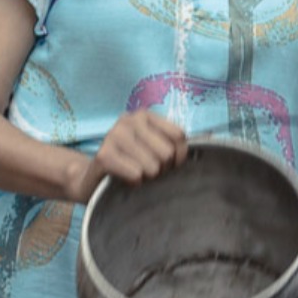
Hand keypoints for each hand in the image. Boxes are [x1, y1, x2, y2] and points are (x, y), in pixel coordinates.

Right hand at [67, 111, 186, 203]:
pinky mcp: (103, 155)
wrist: (93, 179)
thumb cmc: (131, 164)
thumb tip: (204, 145)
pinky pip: (136, 174)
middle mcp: (128, 120)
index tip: (169, 164)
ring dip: (147, 178)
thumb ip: (173, 143)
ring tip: (136, 174)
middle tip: (149, 171)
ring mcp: (113, 135)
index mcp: (144, 115)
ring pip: (152, 167)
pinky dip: (134, 182)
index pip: (179, 136)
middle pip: (167, 153)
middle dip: (162, 169)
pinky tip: (124, 178)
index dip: (179, 157)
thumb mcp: (152, 147)